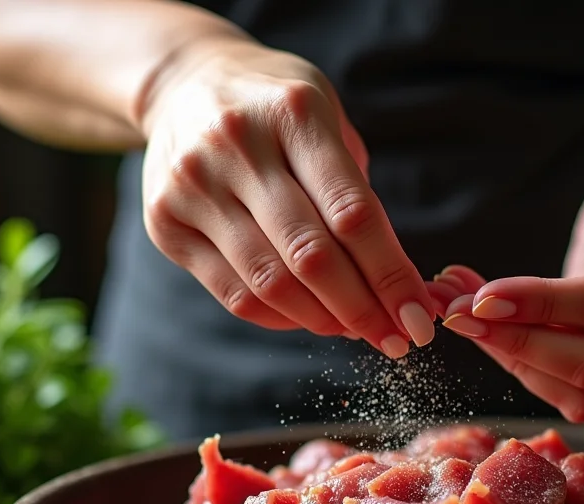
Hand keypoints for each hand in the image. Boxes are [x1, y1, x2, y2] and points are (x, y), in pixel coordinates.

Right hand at [140, 37, 432, 357]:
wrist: (182, 84)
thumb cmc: (274, 110)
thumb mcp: (325, 119)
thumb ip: (355, 190)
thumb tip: (394, 283)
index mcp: (293, 114)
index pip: (352, 213)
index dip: (391, 275)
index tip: (418, 317)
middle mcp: (238, 146)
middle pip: (311, 255)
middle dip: (362, 309)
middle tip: (395, 340)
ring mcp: (194, 185)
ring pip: (269, 282)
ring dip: (323, 319)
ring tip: (355, 331)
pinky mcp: (165, 222)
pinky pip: (233, 292)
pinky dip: (279, 317)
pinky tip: (309, 319)